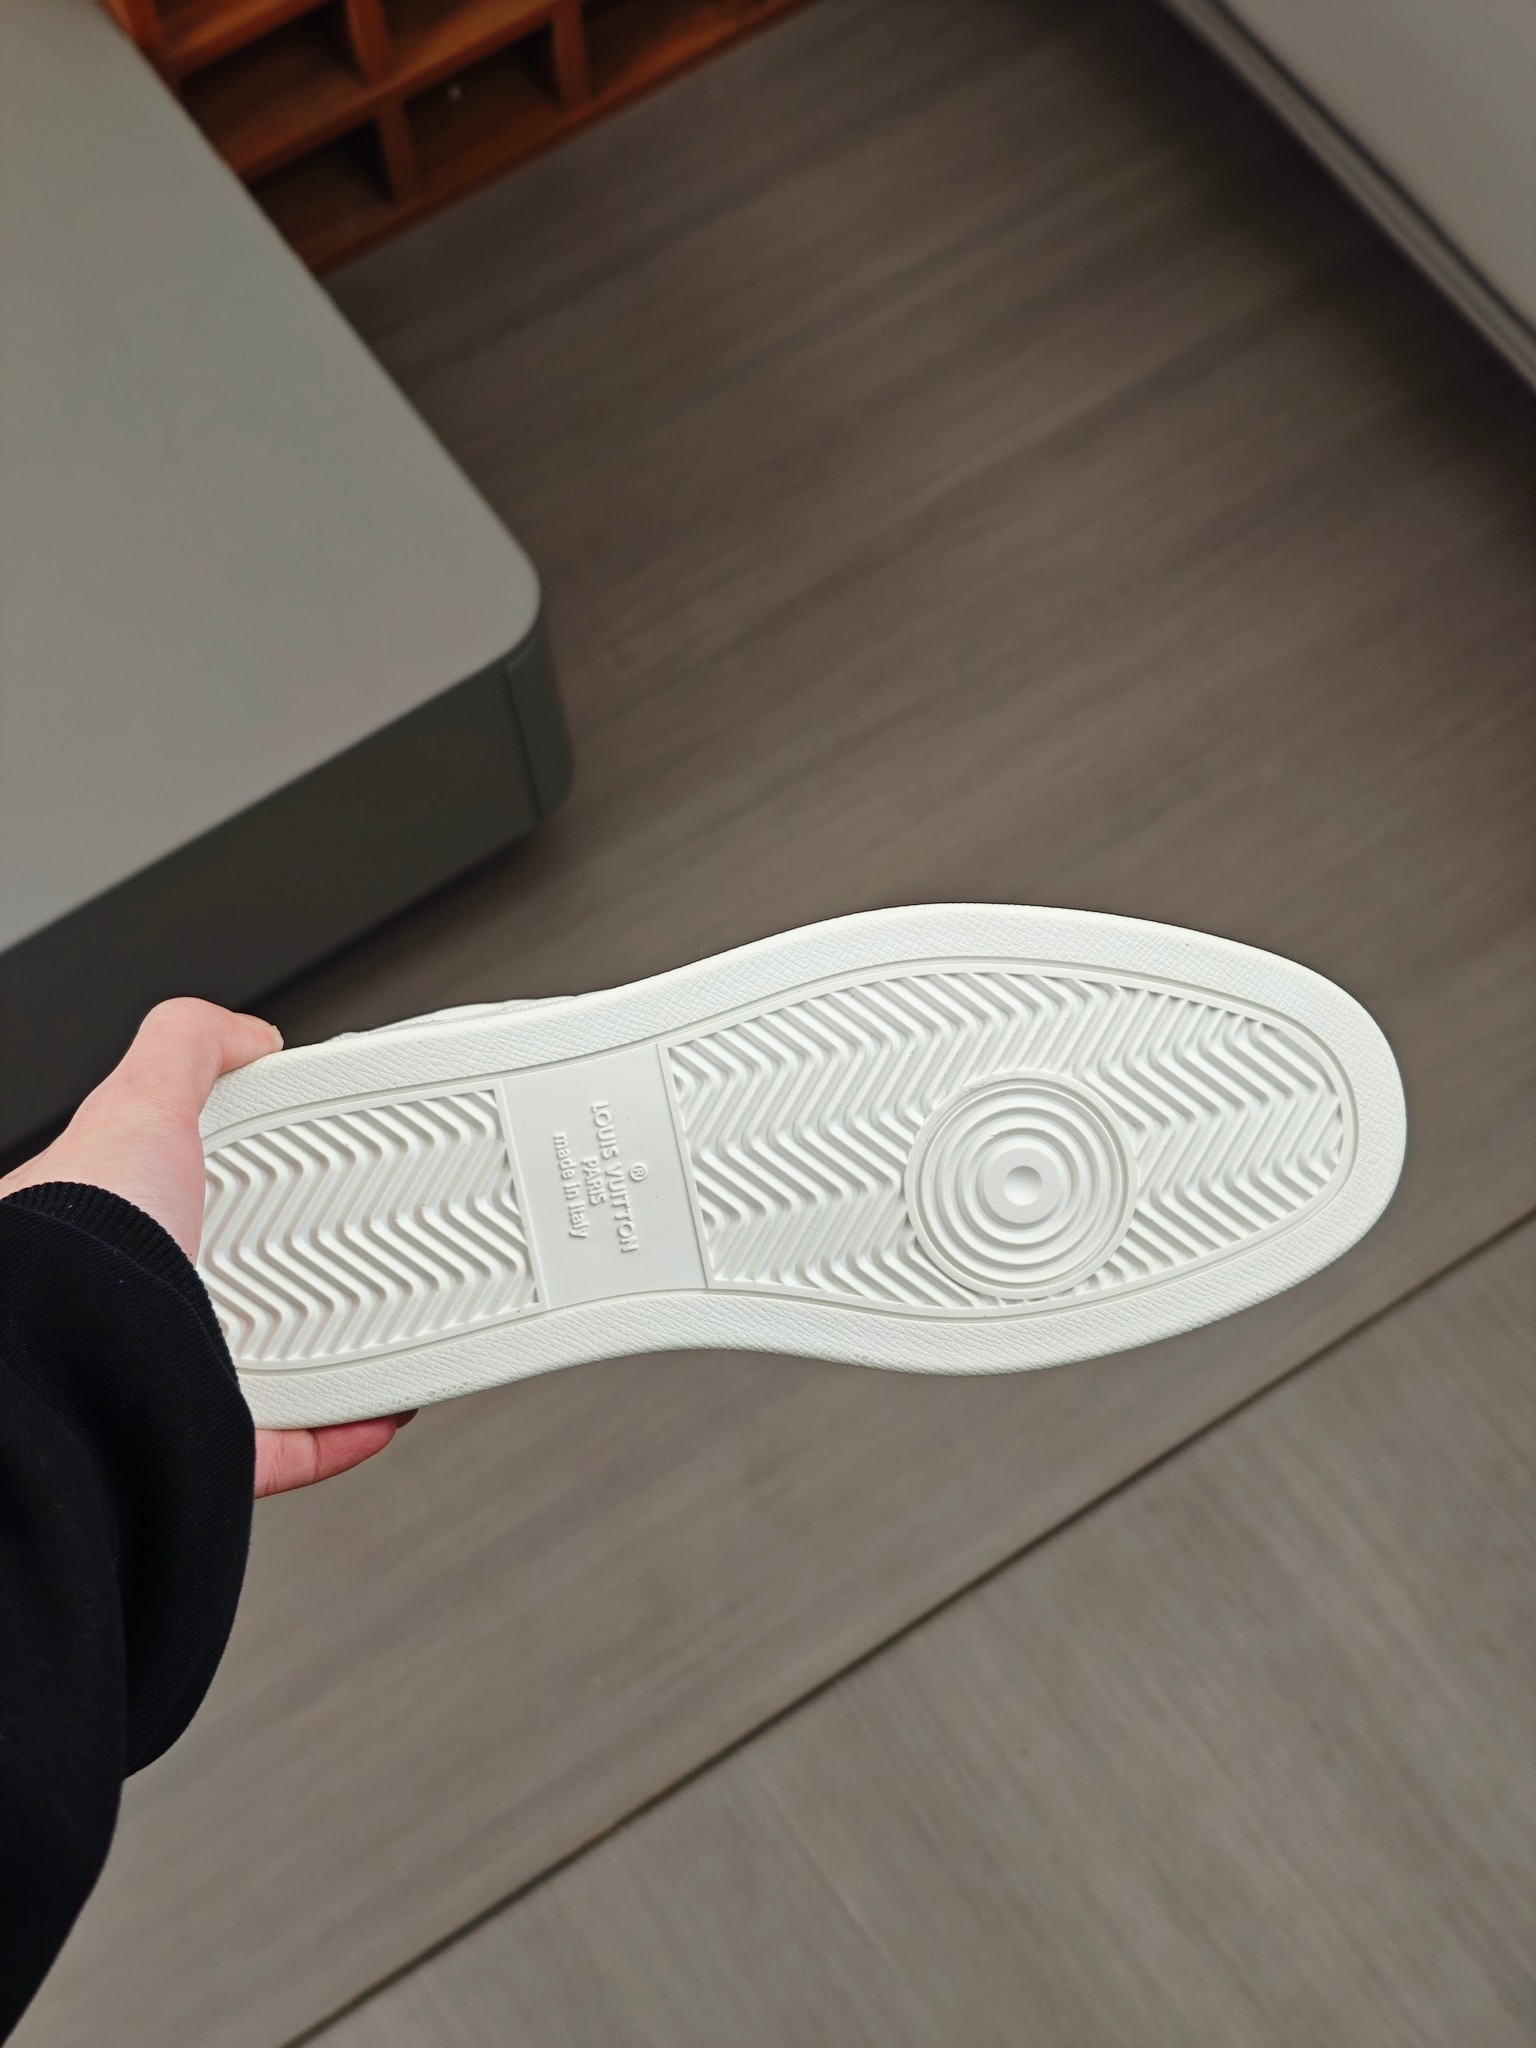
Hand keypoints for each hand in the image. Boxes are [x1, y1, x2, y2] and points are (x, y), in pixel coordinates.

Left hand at [0, 998, 411, 1496]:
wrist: (68, 1364)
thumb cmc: (74, 1243)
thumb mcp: (134, 1102)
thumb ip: (185, 1047)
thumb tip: (246, 1034)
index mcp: (98, 1233)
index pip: (183, 1195)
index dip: (249, 1183)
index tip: (312, 1175)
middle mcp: (123, 1310)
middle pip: (231, 1286)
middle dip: (299, 1273)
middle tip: (365, 1248)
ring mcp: (161, 1381)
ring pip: (261, 1372)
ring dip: (335, 1356)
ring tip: (390, 1325)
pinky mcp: (201, 1444)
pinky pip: (289, 1444)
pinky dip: (345, 1430)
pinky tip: (384, 1401)